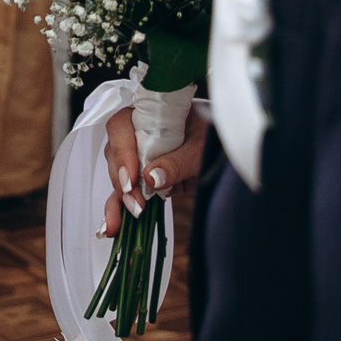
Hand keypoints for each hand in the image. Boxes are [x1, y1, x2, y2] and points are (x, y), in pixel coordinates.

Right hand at [101, 104, 208, 236]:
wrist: (228, 149)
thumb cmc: (214, 138)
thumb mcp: (201, 148)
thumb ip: (178, 161)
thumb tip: (151, 179)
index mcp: (149, 114)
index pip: (122, 127)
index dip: (122, 152)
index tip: (133, 178)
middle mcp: (138, 133)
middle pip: (116, 153)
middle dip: (122, 181)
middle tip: (136, 204)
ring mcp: (140, 156)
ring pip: (118, 175)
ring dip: (118, 199)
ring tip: (117, 225)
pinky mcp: (145, 178)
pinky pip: (127, 191)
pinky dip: (119, 209)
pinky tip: (112, 227)